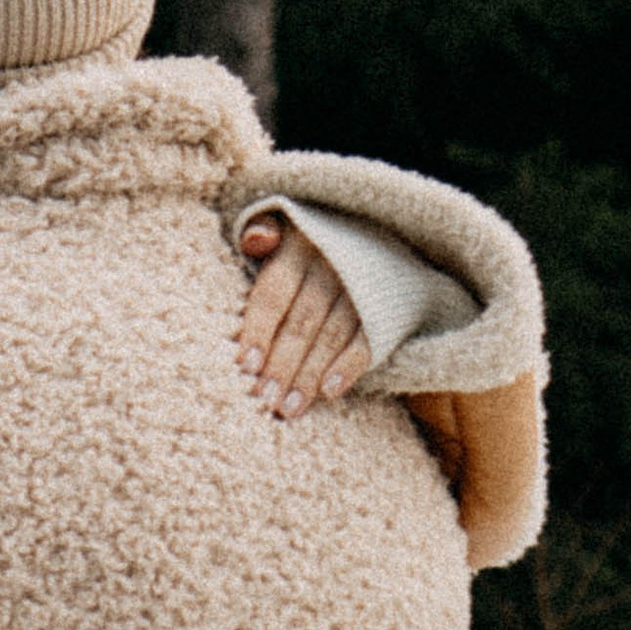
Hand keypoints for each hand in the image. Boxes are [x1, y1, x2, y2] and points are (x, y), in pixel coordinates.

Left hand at [235, 219, 369, 414]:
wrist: (380, 226)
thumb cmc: (314, 235)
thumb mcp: (289, 222)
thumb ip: (265, 232)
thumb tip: (255, 240)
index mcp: (301, 242)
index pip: (276, 291)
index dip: (259, 328)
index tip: (245, 365)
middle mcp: (332, 263)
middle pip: (303, 320)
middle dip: (283, 364)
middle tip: (265, 399)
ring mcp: (362, 285)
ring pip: (332, 335)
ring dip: (310, 375)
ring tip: (289, 407)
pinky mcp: (385, 306)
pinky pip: (367, 339)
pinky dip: (349, 366)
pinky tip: (329, 392)